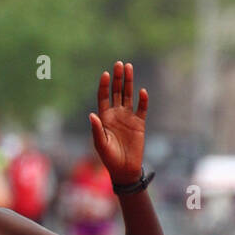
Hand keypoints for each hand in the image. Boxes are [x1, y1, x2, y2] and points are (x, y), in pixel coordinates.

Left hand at [89, 61, 146, 185]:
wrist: (124, 169)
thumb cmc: (109, 158)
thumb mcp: (100, 145)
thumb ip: (96, 130)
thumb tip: (91, 115)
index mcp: (104, 118)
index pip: (103, 97)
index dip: (104, 86)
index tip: (105, 74)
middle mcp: (116, 114)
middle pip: (116, 92)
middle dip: (117, 78)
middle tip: (119, 64)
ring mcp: (128, 117)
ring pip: (128, 96)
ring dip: (129, 82)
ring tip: (129, 67)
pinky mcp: (139, 123)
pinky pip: (142, 109)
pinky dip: (143, 100)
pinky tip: (142, 92)